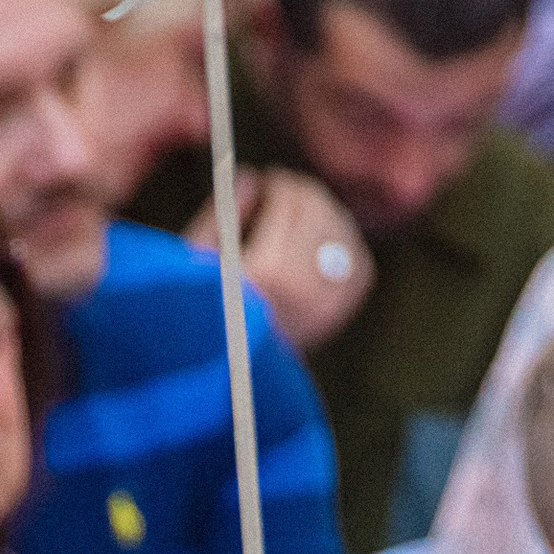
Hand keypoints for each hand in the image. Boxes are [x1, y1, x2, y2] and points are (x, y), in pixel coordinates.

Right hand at [188, 170, 372, 355]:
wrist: (229, 376)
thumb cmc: (203, 317)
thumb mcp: (196, 264)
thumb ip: (223, 213)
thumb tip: (250, 177)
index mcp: (265, 272)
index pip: (288, 199)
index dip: (275, 183)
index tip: (264, 184)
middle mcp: (301, 288)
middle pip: (317, 207)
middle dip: (297, 194)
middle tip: (280, 198)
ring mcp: (325, 305)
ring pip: (340, 229)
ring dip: (320, 218)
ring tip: (296, 225)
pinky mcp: (337, 315)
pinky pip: (357, 264)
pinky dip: (343, 252)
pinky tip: (319, 252)